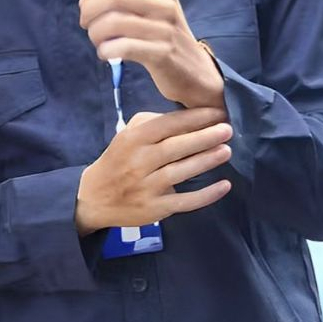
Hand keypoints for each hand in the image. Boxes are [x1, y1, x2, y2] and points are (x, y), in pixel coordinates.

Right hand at [75, 107, 231, 235]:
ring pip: (180, 172)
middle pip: (175, 147)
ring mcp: (146, 187)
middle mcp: (138, 162)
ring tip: (227, 150)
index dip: (194, 118)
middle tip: (228, 129)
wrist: (94, 198)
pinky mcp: (154, 209)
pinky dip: (206, 195)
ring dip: (206, 161)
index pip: (167, 125)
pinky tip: (224, 185)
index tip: (218, 112)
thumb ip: (151, 123)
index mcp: (132, 140)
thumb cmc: (118, 161)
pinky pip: (184, 201)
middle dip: (204, 137)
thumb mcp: (126, 135)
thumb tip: (186, 116)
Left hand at [78, 0, 225, 111]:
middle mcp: (165, 4)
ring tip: (98, 43)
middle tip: (86, 25)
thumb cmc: (165, 40)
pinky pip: (123, 47)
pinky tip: (106, 55)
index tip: (86, 5)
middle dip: (90, 10)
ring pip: (114, 22)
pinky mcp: (162, 54)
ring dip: (95, 34)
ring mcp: (165, 29)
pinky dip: (106, 50)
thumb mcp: (148, 11)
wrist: (195, 73)